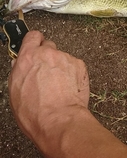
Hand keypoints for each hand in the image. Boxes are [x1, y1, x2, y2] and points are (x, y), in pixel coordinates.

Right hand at [8, 30, 89, 147]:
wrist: (59, 121)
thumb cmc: (36, 112)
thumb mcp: (15, 92)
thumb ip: (19, 72)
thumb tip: (20, 65)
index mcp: (28, 57)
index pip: (32, 37)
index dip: (34, 41)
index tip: (35, 45)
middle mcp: (47, 54)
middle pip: (48, 47)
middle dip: (47, 57)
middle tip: (47, 73)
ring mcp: (65, 58)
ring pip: (62, 58)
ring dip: (60, 68)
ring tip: (58, 87)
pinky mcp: (79, 65)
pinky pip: (74, 66)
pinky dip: (72, 74)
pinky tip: (68, 89)